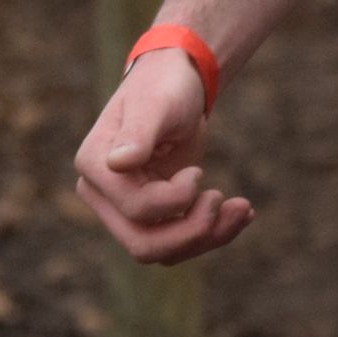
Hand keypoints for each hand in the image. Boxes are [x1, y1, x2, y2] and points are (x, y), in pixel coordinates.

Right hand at [73, 48, 252, 263]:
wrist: (177, 84)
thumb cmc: (164, 87)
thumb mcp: (156, 104)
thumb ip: (139, 133)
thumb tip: (117, 164)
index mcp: (95, 166)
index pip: (136, 209)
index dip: (176, 199)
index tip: (198, 171)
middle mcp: (102, 195)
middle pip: (143, 245)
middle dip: (192, 232)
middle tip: (226, 200)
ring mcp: (125, 209)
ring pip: (164, 252)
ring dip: (208, 237)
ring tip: (243, 209)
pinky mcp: (153, 216)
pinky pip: (179, 243)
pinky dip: (212, 234)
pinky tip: (240, 213)